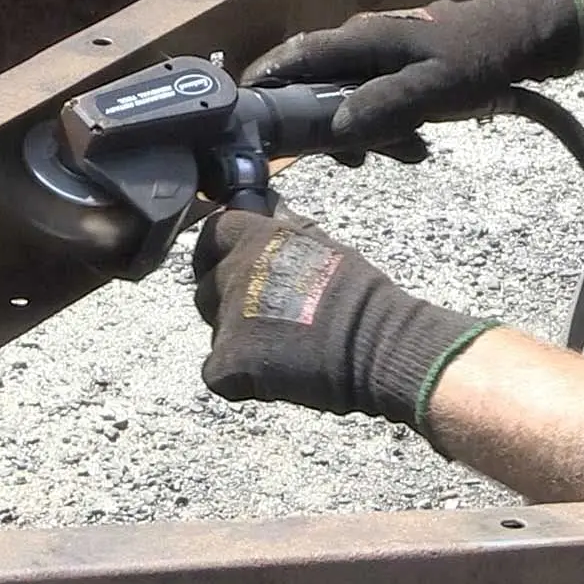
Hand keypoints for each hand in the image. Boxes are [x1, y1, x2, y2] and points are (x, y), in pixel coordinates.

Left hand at [191, 202, 497, 429]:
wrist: (378, 343)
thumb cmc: (361, 296)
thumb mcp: (322, 245)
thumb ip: (285, 229)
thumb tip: (268, 205)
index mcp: (258, 237)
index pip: (214, 234)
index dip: (217, 252)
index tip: (227, 264)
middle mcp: (237, 271)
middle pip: (206, 286)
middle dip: (225, 301)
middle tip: (260, 317)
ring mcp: (229, 317)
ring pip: (214, 329)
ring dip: (237, 339)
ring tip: (280, 347)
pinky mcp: (229, 360)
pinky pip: (216, 370)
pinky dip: (239, 378)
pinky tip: (273, 375)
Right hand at [240, 0, 583, 166]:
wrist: (524, 38)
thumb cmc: (479, 56)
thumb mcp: (435, 87)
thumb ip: (386, 106)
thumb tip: (338, 130)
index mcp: (360, 39)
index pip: (295, 56)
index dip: (264, 80)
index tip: (243, 111)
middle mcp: (360, 43)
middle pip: (316, 85)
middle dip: (326, 126)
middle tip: (350, 161)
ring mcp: (378, 55)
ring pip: (347, 98)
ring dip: (365, 132)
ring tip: (403, 153)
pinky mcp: (396, 69)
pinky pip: (373, 101)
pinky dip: (385, 126)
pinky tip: (413, 145)